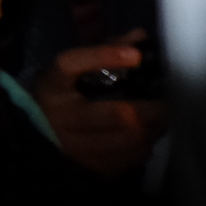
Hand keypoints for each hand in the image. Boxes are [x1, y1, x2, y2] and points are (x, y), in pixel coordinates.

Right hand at [37, 32, 168, 182]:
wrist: (38, 137)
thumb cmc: (61, 98)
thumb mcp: (73, 72)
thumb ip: (104, 50)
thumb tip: (140, 37)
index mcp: (53, 86)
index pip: (71, 65)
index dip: (104, 56)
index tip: (136, 56)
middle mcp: (61, 117)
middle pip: (120, 115)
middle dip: (153, 110)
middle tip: (167, 103)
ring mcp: (74, 147)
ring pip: (130, 140)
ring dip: (152, 130)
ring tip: (158, 121)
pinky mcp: (88, 168)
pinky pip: (128, 160)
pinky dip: (142, 149)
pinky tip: (141, 140)